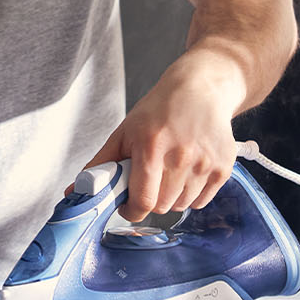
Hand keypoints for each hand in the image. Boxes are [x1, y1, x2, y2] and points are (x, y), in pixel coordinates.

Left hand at [82, 65, 241, 222]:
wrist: (201, 90)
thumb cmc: (159, 110)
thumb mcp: (124, 132)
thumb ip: (100, 165)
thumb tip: (74, 193)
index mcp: (152, 146)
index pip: (143, 202)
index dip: (131, 210)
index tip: (127, 204)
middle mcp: (182, 156)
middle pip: (161, 207)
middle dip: (150, 199)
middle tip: (149, 179)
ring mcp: (206, 164)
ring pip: (181, 207)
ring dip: (171, 197)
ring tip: (169, 171)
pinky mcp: (224, 168)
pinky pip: (200, 202)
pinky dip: (191, 194)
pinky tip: (187, 171)